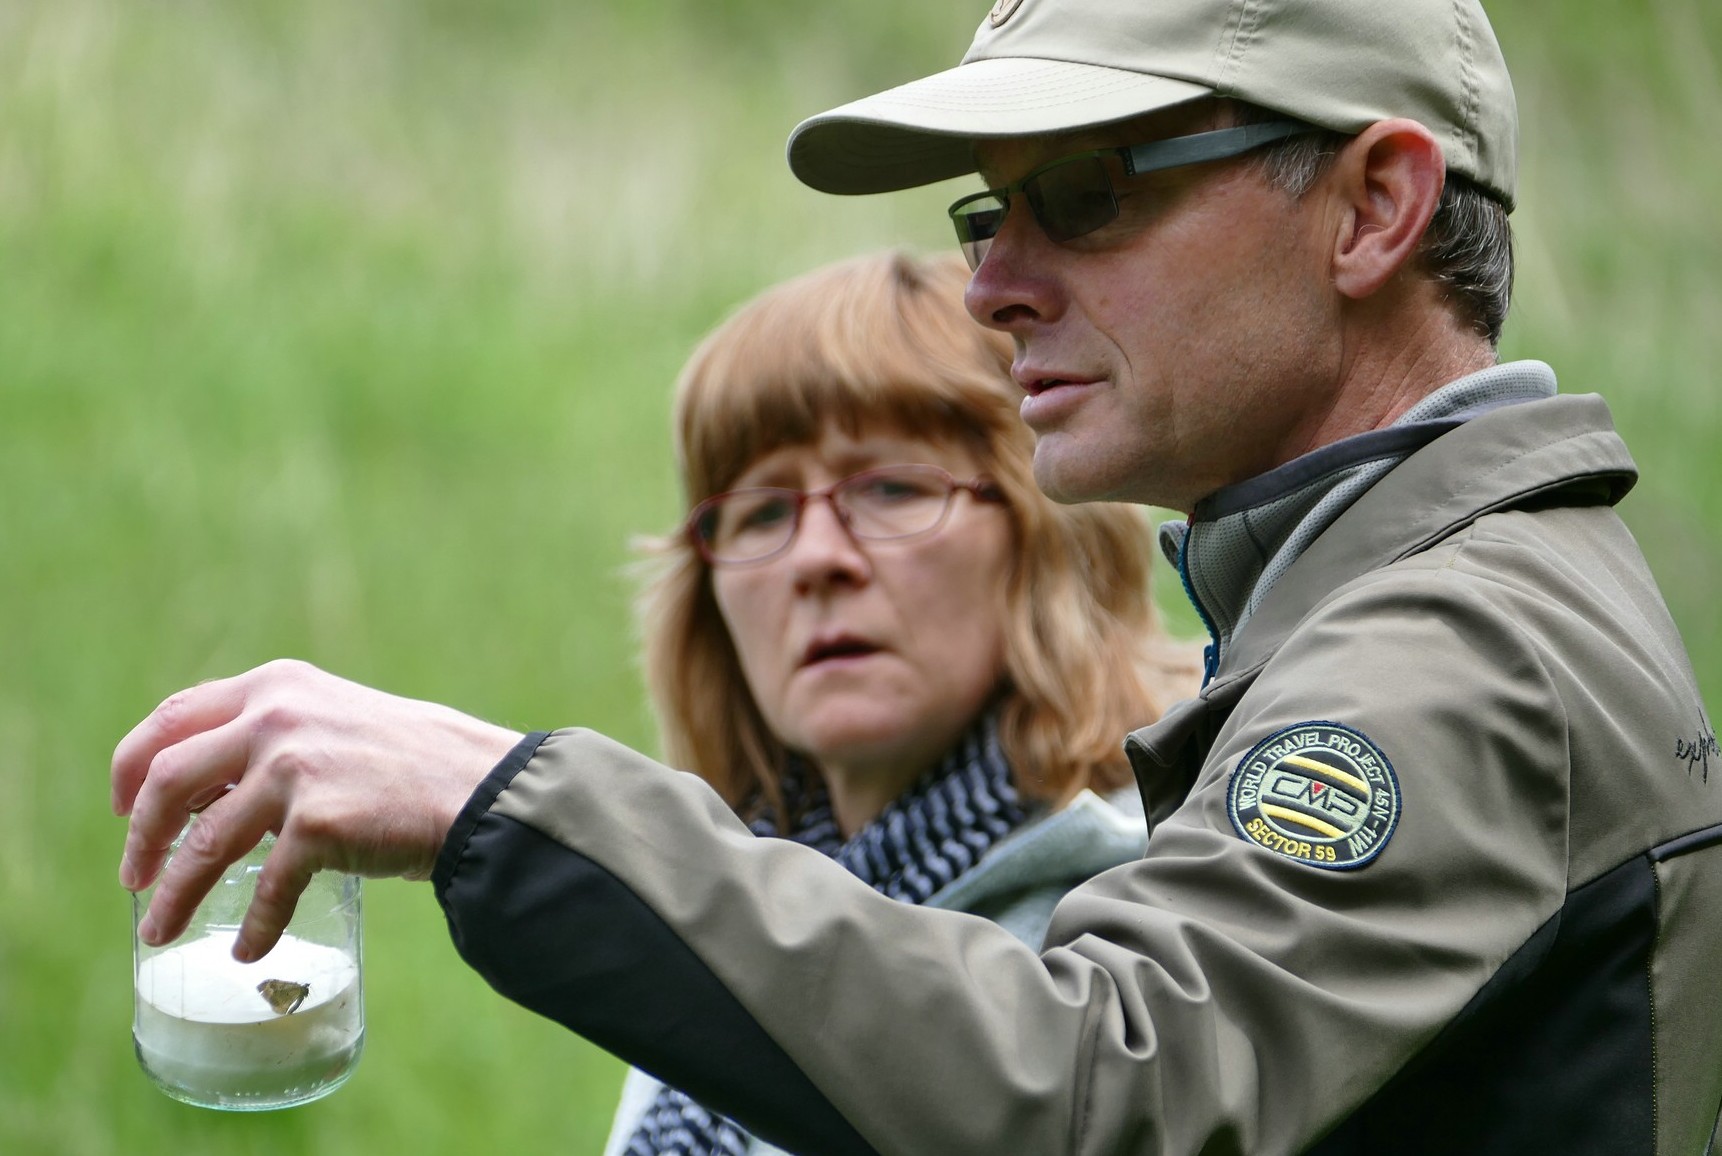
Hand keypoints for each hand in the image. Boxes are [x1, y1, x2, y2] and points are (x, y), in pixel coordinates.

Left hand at [113, 659, 521, 961]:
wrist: (484, 787)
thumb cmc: (419, 760)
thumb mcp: (338, 719)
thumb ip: (281, 735)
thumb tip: (217, 791)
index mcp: (277, 686)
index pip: (173, 717)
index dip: (132, 764)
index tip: (122, 805)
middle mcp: (277, 718)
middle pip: (165, 778)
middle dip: (140, 835)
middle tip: (134, 875)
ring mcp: (294, 770)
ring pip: (203, 842)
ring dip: (174, 893)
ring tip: (159, 931)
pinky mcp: (319, 823)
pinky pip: (267, 887)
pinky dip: (254, 925)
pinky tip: (251, 949)